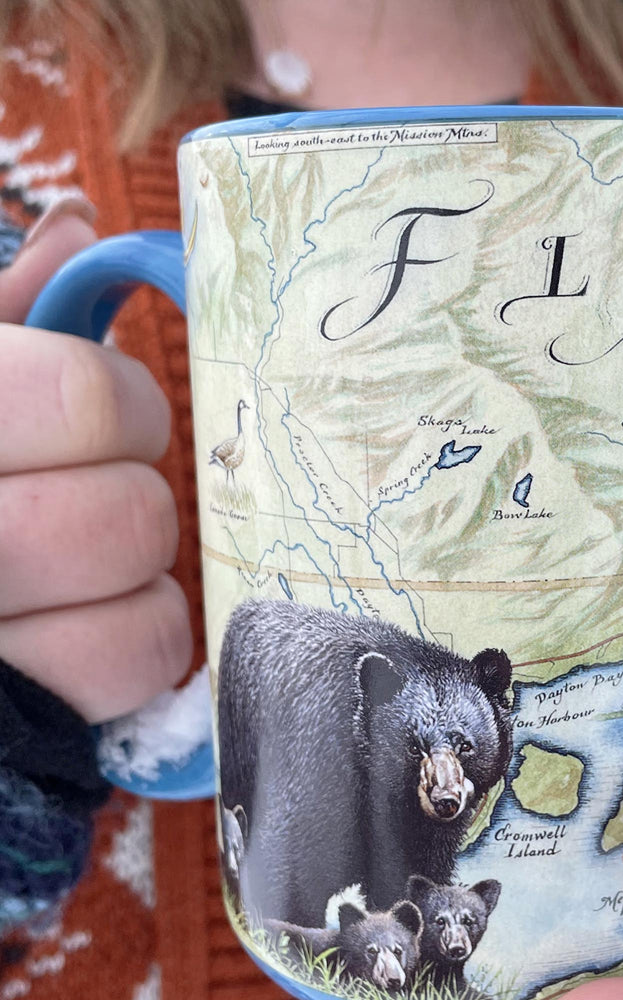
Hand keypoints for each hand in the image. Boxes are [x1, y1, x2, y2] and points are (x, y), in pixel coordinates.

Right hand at [0, 201, 191, 721]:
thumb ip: (1, 308)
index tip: (100, 411)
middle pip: (130, 517)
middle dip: (131, 492)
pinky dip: (137, 635)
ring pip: (144, 607)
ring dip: (137, 570)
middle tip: (91, 486)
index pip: (85, 402)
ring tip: (82, 556)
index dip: (119, 405)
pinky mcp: (24, 714)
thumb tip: (78, 233)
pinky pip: (137, 668)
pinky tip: (90, 614)